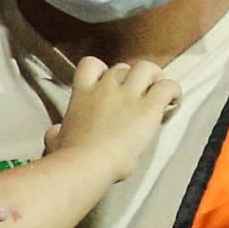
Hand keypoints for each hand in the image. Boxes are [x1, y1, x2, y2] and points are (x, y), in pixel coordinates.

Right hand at [50, 58, 179, 181]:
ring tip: (159, 93)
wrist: (86, 163)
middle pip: (123, 67)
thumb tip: (54, 133)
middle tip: (139, 96)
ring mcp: (128, 95)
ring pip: (147, 68)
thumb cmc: (70, 157)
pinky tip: (174, 101)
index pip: (91, 64)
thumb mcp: (56, 141)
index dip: (103, 71)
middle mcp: (106, 88)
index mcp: (83, 94)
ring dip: (155, 78)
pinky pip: (167, 87)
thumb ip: (57, 134)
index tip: (109, 84)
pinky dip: (173, 91)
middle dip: (132, 79)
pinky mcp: (148, 107)